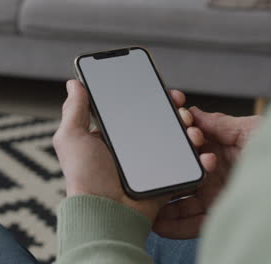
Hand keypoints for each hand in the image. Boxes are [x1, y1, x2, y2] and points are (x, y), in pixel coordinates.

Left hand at [53, 80, 213, 222]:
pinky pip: (184, 162)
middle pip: (157, 122)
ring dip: (187, 129)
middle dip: (172, 111)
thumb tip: (74, 84)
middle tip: (179, 107)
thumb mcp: (71, 139)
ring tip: (190, 126)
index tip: (161, 89)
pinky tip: (198, 144)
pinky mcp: (163, 178)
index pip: (132, 110)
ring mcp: (148, 163)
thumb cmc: (84, 177)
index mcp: (109, 138)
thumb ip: (73, 111)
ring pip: (174, 139)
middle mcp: (129, 149)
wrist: (106, 212)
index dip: (147, 97)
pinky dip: (196, 153)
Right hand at [153, 106, 260, 238]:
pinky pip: (192, 224)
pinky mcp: (220, 216)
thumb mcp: (249, 129)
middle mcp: (215, 176)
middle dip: (161, 179)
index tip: (158, 144)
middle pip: (180, 179)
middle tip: (144, 180)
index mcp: (220, 152)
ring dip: (161, 205)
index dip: (172, 148)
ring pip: (181, 203)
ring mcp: (216, 197)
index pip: (187, 152)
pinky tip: (159, 223)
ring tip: (144, 204)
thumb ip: (219, 123)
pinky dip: (173, 226)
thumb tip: (191, 113)